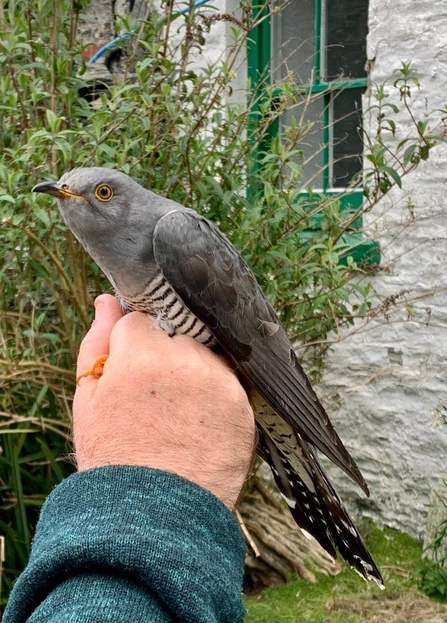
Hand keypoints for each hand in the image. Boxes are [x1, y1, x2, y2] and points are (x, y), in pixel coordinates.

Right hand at [73, 294, 254, 508]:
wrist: (155, 516)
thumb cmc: (114, 456)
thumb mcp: (89, 399)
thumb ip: (97, 343)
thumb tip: (107, 302)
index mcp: (142, 352)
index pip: (140, 319)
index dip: (133, 347)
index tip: (133, 372)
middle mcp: (186, 357)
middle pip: (177, 332)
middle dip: (165, 353)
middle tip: (156, 397)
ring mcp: (220, 380)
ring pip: (206, 353)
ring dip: (194, 370)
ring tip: (179, 412)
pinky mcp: (245, 403)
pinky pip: (229, 380)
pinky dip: (216, 393)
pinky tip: (200, 422)